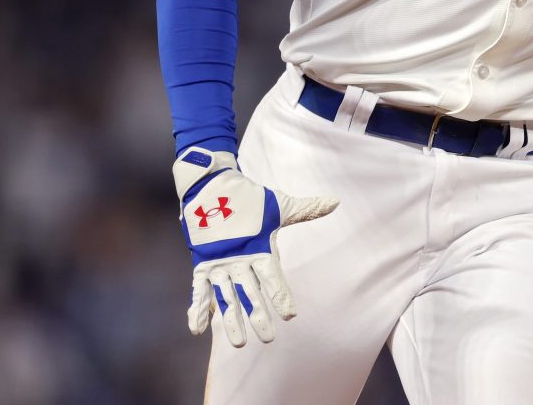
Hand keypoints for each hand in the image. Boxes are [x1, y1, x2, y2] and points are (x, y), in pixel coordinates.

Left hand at [172, 147, 338, 346]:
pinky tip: (197, 328)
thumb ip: (305, 210)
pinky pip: (200, 289)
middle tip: (267, 338)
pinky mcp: (202, 265)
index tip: (289, 314)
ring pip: (228, 297)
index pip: (273, 278)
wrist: (216, 189)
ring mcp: (222, 267)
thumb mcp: (278, 206)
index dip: (280, 295)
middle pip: (252, 294)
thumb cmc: (250, 200)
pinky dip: (199, 308)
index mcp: (262, 254)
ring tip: (238, 342)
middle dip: (259, 315)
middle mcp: (243, 265)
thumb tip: (335, 202)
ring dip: (232, 319)